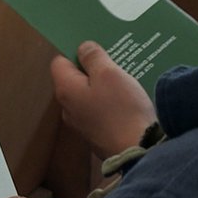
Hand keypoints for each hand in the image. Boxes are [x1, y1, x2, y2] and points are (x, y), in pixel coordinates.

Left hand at [51, 41, 155, 159]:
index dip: (75, 51)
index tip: (95, 47)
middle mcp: (68, 108)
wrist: (138, 150)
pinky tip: (128, 97)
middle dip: (92, 67)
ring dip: (104, 84)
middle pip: (75, 78)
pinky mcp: (97, 134)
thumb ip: (93, 57)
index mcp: (66, 90)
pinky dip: (110, 101)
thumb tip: (83, 47)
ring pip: (89, 94)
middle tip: (114, 58)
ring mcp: (82, 123)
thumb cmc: (122, 109)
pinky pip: (99, 110)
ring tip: (125, 75)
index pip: (59, 62)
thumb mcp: (109, 74)